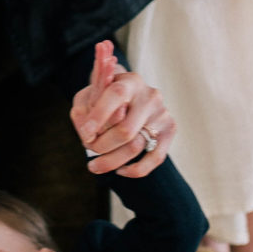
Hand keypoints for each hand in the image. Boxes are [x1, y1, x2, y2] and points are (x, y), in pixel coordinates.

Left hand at [70, 40, 175, 177]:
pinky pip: (155, 158)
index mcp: (129, 81)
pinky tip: (120, 170)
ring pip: (137, 146)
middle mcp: (150, 96)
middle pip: (126, 129)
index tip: (86, 134)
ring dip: (111, 161)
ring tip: (94, 166)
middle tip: (88, 148)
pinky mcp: (169, 130)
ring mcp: (162, 114)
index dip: (100, 116)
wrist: (130, 95)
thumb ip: (83, 110)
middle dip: (102, 145)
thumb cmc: (104, 97)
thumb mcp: (88, 95)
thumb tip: (88, 132)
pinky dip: (135, 170)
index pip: (117, 95)